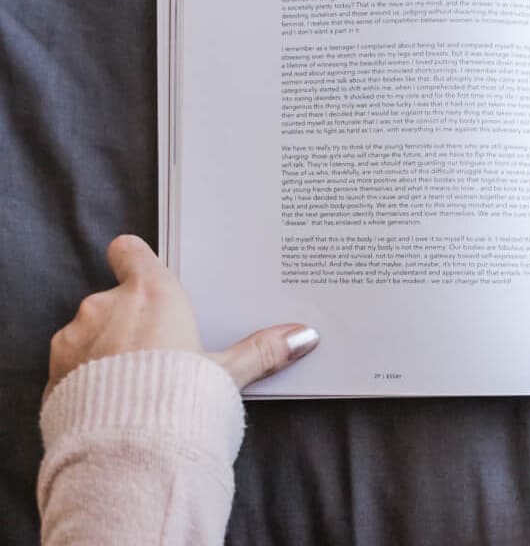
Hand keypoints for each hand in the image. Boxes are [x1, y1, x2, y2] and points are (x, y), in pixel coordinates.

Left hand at [45, 234, 318, 399]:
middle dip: (131, 319)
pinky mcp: (53, 373)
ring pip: (89, 332)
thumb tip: (304, 336)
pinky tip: (110, 400)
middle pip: (115, 297)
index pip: (130, 251)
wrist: (126, 450)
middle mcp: (106, 306)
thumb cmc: (179, 398)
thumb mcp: (228, 373)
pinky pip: (70, 365)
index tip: (147, 275)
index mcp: (151, 293)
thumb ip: (262, 350)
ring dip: (105, 348)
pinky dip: (85, 377)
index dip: (137, 259)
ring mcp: (74, 339)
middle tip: (159, 350)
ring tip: (134, 382)